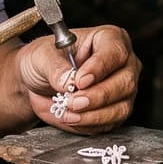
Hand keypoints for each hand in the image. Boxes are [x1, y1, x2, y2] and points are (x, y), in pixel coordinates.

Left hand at [15, 25, 139, 133]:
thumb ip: (56, 67)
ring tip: (67, 113)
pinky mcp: (116, 110)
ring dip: (92, 115)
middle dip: (96, 96)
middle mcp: (123, 63)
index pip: (115, 52)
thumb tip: (69, 82)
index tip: (80, 81)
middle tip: (72, 102)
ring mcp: (123, 89)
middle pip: (124, 82)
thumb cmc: (45, 60)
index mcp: (109, 38)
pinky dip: (89, 124)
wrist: (38, 83)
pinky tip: (71, 119)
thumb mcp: (41, 56)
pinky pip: (111, 123)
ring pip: (121, 107)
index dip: (99, 68)